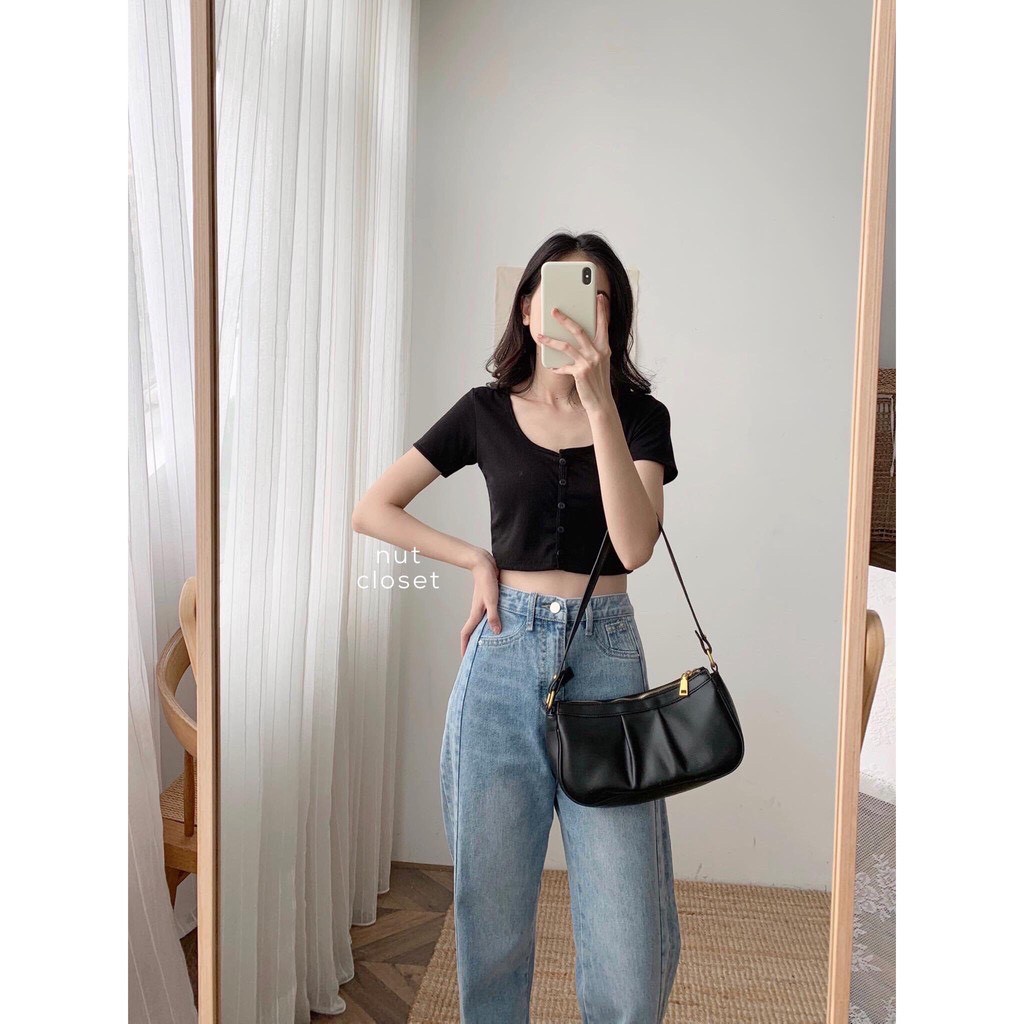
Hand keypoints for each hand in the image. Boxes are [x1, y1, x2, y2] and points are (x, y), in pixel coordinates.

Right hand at [460, 549, 500, 655]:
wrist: (484, 565)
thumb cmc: (487, 581)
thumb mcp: (492, 600)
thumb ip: (494, 615)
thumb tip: (495, 632)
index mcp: (475, 613)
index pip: (467, 633)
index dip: (465, 646)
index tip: (464, 657)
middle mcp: (476, 611)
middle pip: (471, 631)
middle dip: (472, 643)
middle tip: (476, 655)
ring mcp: (481, 606)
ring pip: (479, 624)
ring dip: (480, 634)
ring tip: (487, 644)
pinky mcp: (487, 601)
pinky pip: (486, 617)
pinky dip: (488, 624)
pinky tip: (497, 625)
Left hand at [537, 292, 613, 413]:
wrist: (601, 402)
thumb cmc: (598, 381)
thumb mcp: (599, 362)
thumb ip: (592, 348)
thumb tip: (575, 336)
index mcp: (604, 347)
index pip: (603, 324)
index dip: (601, 310)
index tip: (598, 296)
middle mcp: (598, 352)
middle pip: (579, 330)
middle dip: (564, 319)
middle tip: (553, 310)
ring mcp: (589, 362)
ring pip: (565, 346)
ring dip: (550, 340)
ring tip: (540, 336)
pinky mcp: (580, 373)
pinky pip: (563, 366)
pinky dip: (557, 366)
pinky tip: (552, 366)